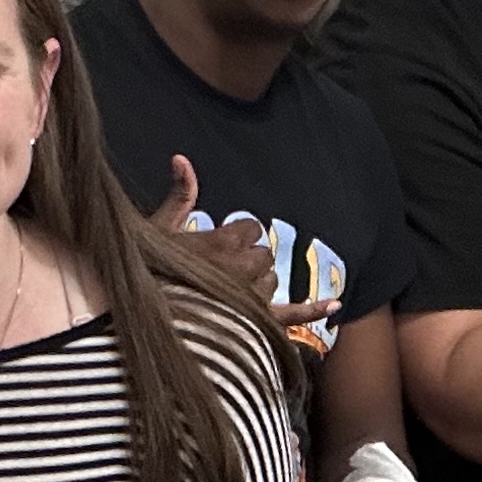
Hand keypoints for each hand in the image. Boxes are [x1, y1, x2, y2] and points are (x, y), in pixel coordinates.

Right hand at [157, 159, 335, 333]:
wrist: (149, 323)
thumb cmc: (150, 276)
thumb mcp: (159, 230)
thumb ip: (180, 195)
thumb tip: (181, 157)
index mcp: (222, 243)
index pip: (249, 230)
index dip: (238, 237)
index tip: (220, 247)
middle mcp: (242, 269)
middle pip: (262, 256)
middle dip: (247, 262)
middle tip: (221, 273)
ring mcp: (252, 298)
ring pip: (271, 282)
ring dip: (259, 285)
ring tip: (230, 294)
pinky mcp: (258, 324)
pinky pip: (294, 315)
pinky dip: (314, 309)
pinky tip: (332, 304)